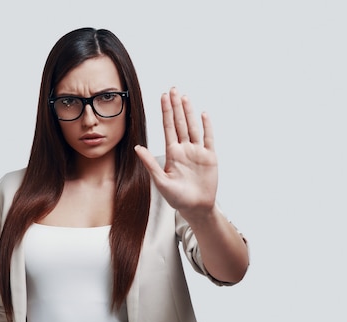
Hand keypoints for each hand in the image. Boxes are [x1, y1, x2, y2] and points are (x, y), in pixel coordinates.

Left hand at [135, 87, 217, 219]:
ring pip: (192, 127)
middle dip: (176, 106)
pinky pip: (208, 138)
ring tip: (185, 97)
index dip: (166, 112)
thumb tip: (137, 147)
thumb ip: (150, 163)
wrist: (196, 208)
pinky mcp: (209, 157)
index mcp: (172, 153)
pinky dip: (206, 126)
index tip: (163, 97)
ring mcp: (197, 152)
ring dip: (189, 112)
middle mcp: (184, 149)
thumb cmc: (177, 197)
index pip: (168, 128)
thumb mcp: (160, 181)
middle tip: (173, 89)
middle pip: (180, 123)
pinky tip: (203, 114)